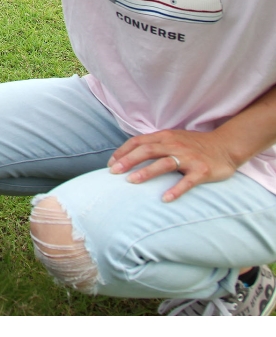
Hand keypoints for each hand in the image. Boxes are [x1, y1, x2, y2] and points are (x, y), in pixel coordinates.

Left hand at [109, 129, 242, 201]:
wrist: (226, 146)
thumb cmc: (194, 145)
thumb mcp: (173, 139)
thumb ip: (154, 144)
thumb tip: (129, 155)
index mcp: (165, 137)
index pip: (138, 142)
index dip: (122, 152)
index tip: (110, 164)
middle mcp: (175, 145)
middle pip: (147, 151)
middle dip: (128, 161)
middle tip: (113, 173)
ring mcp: (189, 158)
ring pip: (164, 163)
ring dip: (146, 172)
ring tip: (131, 181)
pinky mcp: (202, 171)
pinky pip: (188, 181)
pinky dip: (176, 190)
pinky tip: (165, 199)